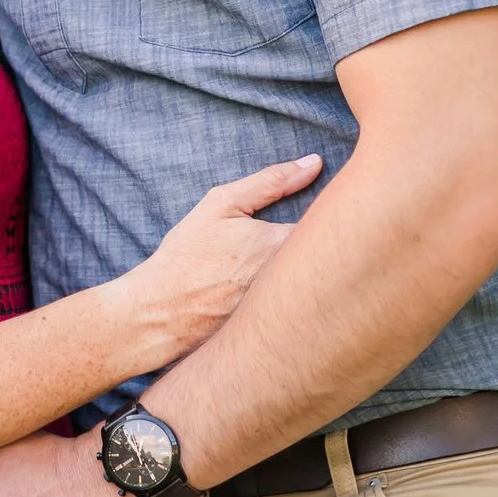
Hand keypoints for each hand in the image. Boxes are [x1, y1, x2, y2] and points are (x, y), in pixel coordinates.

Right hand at [127, 154, 319, 359]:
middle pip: (335, 258)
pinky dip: (303, 305)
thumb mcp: (221, 206)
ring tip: (284, 274)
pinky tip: (287, 301)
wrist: (162, 314)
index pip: (335, 224)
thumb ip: (270, 181)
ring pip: (323, 287)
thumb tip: (313, 162)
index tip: (327, 213)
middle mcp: (295, 280)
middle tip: (309, 246)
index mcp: (285, 244)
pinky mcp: (285, 334)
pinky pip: (308, 314)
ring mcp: (292, 311)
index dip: (334, 218)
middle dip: (329, 247)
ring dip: (316, 277)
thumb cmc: (188, 256)